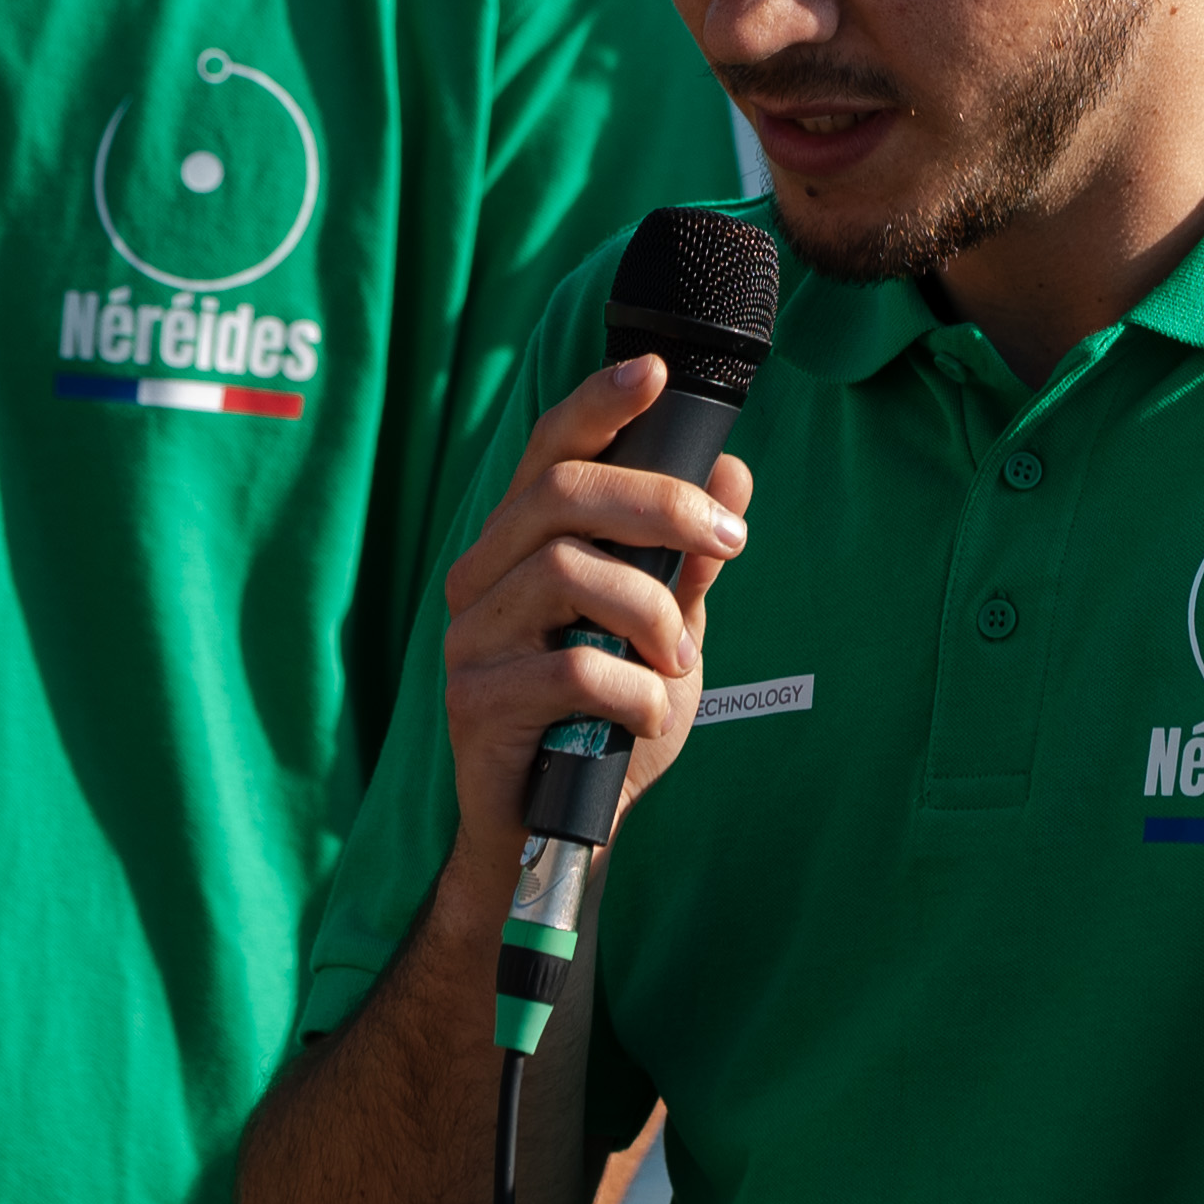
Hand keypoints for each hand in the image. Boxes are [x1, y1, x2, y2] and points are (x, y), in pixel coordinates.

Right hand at [426, 357, 754, 870]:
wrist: (559, 834)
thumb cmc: (606, 725)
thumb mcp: (667, 636)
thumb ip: (690, 562)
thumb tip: (732, 477)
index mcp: (522, 547)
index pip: (551, 452)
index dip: (598, 404)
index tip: (655, 369)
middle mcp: (483, 577)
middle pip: (562, 495)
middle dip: (660, 504)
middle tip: (731, 540)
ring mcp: (471, 638)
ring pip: (568, 573)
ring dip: (652, 613)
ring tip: (679, 662)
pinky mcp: (475, 703)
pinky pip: (571, 669)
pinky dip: (634, 690)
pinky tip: (648, 712)